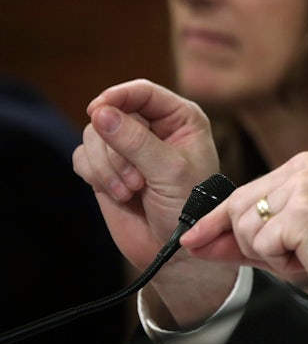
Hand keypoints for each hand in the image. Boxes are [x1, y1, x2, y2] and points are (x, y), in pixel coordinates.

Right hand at [72, 79, 237, 325]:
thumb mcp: (169, 171)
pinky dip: (95, 176)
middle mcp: (154, 127)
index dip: (117, 96)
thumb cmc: (189, 207)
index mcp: (180, 118)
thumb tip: (98, 112)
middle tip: (136, 181)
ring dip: (106, 167)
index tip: (97, 110)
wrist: (176, 251)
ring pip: (93, 136)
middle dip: (116, 149)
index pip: (142, 92)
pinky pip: (83, 157)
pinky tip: (119, 195)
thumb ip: (135, 141)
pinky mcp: (107, 169)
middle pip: (112, 114)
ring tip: (131, 191)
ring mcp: (128, 147)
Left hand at [182, 151, 307, 320]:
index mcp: (302, 166)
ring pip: (246, 227)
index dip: (216, 221)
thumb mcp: (282, 244)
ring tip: (304, 253)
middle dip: (249, 243)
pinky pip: (262, 243)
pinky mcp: (304, 211)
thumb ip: (239, 239)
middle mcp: (303, 167)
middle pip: (238, 207)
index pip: (242, 192)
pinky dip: (279, 261)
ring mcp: (305, 186)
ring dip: (268, 253)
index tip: (192, 238)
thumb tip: (195, 241)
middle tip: (290, 254)